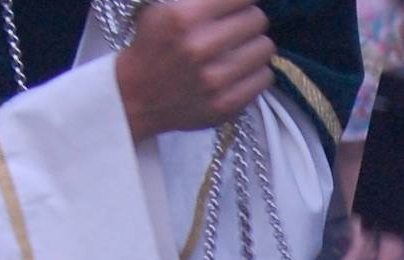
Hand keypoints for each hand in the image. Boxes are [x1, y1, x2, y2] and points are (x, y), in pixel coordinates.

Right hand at [115, 0, 274, 140]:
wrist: (138, 96)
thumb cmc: (153, 46)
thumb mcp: (167, 8)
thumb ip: (205, 1)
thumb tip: (242, 0)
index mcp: (185, 17)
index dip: (243, 0)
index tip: (239, 5)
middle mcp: (203, 46)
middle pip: (258, 20)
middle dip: (249, 20)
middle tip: (236, 28)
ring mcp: (217, 79)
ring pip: (265, 48)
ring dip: (254, 46)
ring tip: (237, 50)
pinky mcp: (228, 104)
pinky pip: (265, 77)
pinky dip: (256, 72)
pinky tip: (240, 71)